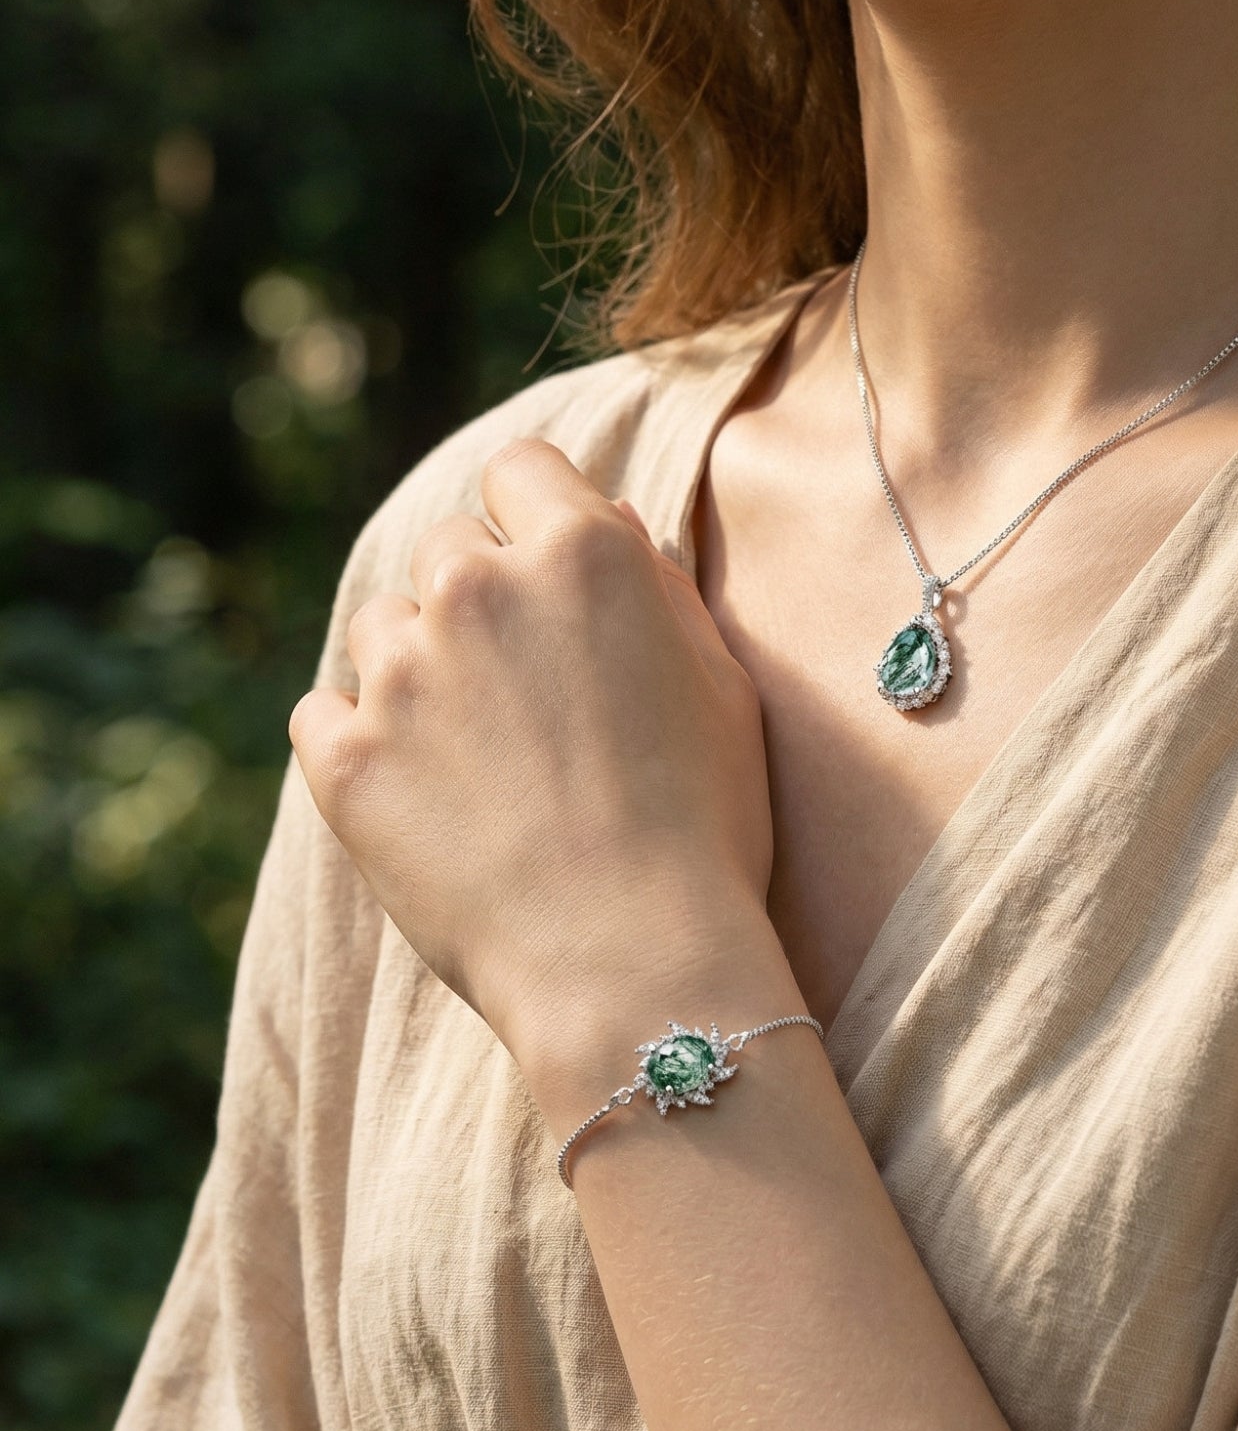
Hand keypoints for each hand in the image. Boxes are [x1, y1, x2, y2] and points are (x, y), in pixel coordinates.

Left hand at [289, 439, 777, 1072]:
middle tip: (525, 686)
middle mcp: (478, 590)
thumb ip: (656, 584)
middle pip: (450, 546)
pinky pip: (325, 710)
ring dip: (421, 664)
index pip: (522, 470)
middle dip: (482, 595)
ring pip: (384, 626)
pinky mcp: (342, 758)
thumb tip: (606, 522)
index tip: (548, 568)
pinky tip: (423, 789)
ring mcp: (400, 673)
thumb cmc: (705, 820)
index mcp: (581, 555)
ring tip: (477, 752)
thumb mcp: (720, 682)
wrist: (634, 961)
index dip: (537, 514)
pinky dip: (362, 736)